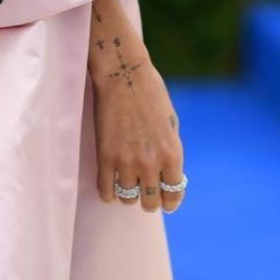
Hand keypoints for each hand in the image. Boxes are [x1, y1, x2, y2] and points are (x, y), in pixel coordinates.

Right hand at [91, 55, 185, 213]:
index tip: (165, 200)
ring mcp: (127, 162)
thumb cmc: (150, 95)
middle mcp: (151, 163)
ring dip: (128, 194)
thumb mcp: (171, 125)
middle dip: (149, 200)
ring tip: (126, 182)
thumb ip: (169, 152)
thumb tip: (167, 176)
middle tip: (144, 191)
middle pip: (150, 203)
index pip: (173, 196)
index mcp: (172, 154)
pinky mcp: (105, 158)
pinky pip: (106, 192)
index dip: (169, 202)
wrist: (124, 75)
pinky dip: (109, 194)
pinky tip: (111, 186)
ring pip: (128, 200)